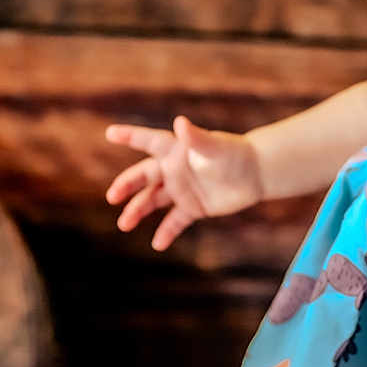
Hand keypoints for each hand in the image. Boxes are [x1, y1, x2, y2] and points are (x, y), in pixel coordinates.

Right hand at [105, 115, 262, 249]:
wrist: (256, 174)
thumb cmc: (234, 153)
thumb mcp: (214, 146)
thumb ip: (195, 137)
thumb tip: (179, 122)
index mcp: (176, 151)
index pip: (148, 141)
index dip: (130, 136)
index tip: (111, 134)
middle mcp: (174, 170)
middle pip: (144, 177)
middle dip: (127, 185)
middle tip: (113, 196)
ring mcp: (182, 190)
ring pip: (153, 201)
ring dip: (138, 211)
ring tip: (124, 224)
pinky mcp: (193, 208)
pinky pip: (175, 222)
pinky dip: (166, 233)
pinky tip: (157, 244)